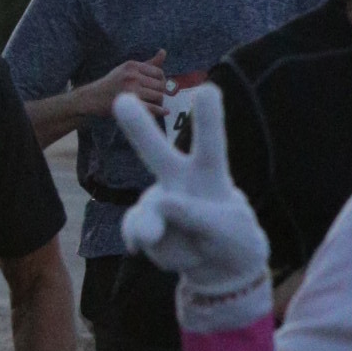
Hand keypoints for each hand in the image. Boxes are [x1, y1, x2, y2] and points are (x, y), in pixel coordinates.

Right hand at [86, 51, 168, 120]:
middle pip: (160, 84)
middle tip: (156, 97)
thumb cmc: (112, 83)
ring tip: (154, 104)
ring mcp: (131, 90)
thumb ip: (147, 63)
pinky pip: (151, 107)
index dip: (161, 80)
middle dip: (161, 92)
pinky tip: (164, 111)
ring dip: (159, 102)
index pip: (158, 72)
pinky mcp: (130, 104)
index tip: (157, 86)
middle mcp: (132, 76)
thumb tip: (163, 52)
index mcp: (132, 65)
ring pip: (158, 96)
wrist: (92, 98)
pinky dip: (160, 110)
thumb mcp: (127, 69)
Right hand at [115, 83, 271, 319]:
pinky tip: (147, 247)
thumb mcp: (225, 230)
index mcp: (210, 170)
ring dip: (150, 225)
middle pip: (157, 152)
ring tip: (157, 240)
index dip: (208, 117)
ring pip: (149, 208)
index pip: (211, 141)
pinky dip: (144, 241)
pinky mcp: (145, 223)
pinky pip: (139, 232)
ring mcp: (159, 200)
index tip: (206, 89)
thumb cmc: (229, 235)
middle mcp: (179, 178)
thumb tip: (156, 208)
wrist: (216, 261)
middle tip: (121, 99)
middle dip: (139, 128)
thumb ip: (195, 217)